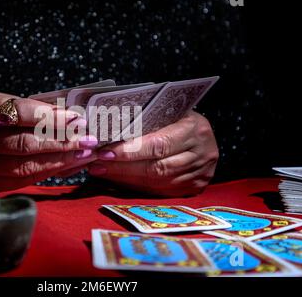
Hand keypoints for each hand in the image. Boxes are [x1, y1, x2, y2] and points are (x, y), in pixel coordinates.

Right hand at [0, 91, 97, 190]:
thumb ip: (28, 109)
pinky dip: (48, 172)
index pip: (17, 113)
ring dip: (60, 160)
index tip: (76, 117)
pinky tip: (68, 165)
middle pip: (24, 143)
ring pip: (25, 166)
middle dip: (62, 141)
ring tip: (84, 153)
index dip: (49, 117)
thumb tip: (69, 116)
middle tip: (89, 139)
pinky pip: (22, 180)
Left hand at [87, 111, 218, 196]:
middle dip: (122, 168)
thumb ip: (146, 121)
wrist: (204, 133)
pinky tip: (119, 179)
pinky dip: (137, 186)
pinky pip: (161, 191)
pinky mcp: (195, 187)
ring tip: (102, 171)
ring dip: (126, 178)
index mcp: (194, 130)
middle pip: (156, 168)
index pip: (158, 145)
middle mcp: (202, 154)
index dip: (130, 151)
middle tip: (97, 164)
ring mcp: (200, 174)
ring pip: (157, 182)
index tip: (105, 152)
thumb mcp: (168, 111)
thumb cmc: (180, 116)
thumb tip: (109, 131)